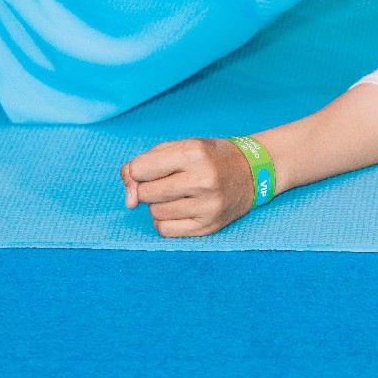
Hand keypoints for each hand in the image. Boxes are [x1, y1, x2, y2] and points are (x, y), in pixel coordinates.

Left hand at [120, 137, 255, 238]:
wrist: (250, 172)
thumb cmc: (208, 156)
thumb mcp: (180, 147)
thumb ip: (146, 162)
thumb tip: (128, 199)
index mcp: (193, 153)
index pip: (141, 169)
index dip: (137, 171)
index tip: (146, 170)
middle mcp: (201, 180)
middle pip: (146, 193)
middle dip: (147, 188)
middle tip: (164, 181)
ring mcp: (207, 206)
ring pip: (155, 213)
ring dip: (157, 204)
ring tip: (175, 194)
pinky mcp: (208, 226)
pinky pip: (166, 230)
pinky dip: (163, 221)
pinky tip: (176, 210)